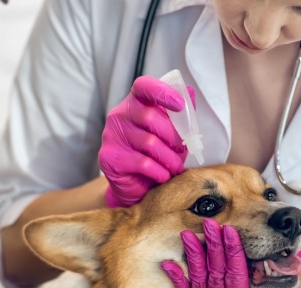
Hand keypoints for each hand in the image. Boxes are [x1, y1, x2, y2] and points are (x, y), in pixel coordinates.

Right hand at [98, 75, 195, 207]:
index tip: (180, 105)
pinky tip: (163, 175)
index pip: (143, 86)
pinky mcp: (110, 158)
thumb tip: (189, 92)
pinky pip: (143, 163)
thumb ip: (180, 115)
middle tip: (183, 150)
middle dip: (174, 136)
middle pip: (150, 117)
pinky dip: (160, 171)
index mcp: (134, 104)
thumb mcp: (171, 134)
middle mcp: (119, 116)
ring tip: (176, 167)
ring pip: (149, 142)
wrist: (136, 187)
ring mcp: (111, 136)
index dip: (162, 92)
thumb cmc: (156, 156)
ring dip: (170, 158)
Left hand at [160, 219, 300, 287]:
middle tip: (209, 223)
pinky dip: (178, 281)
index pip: (235, 278)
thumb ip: (289, 274)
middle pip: (214, 278)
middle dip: (212, 248)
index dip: (232, 252)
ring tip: (188, 235)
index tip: (229, 229)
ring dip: (193, 258)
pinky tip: (169, 263)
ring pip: (198, 286)